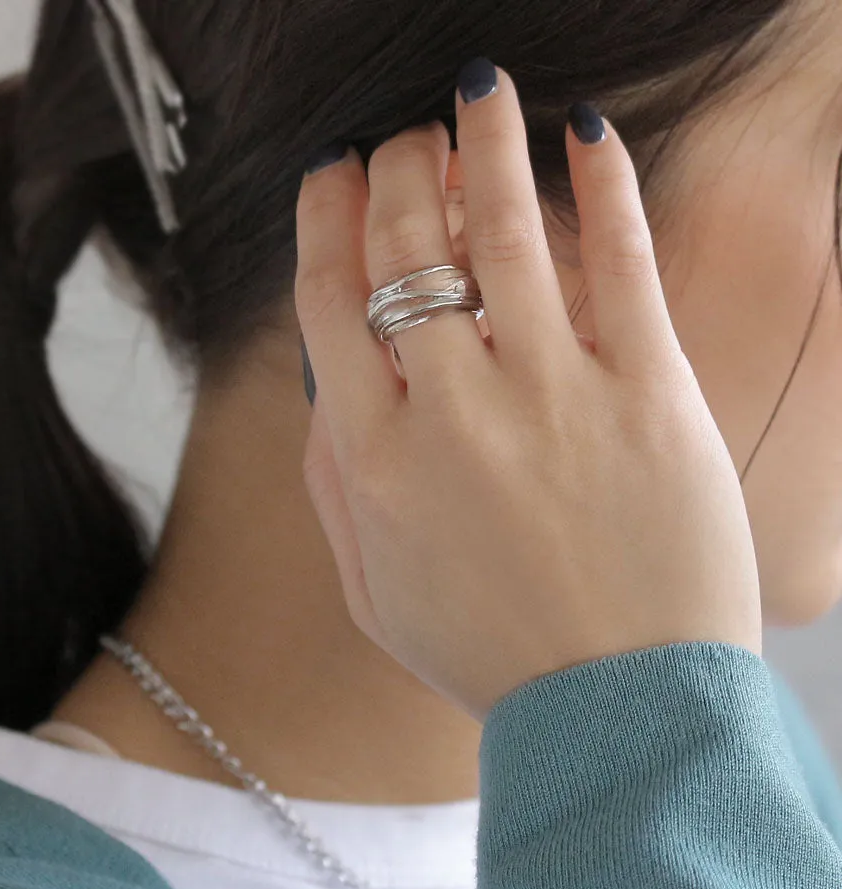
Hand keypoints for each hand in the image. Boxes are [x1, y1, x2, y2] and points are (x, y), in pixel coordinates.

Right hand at [294, 66, 760, 721]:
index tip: (330, 174)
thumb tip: (323, 383)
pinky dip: (603, 186)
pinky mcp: (649, 394)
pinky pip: (620, 262)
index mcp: (376, 458)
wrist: (614, 709)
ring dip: (481, 145)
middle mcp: (452, 411)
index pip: (328, 299)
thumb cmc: (487, 653)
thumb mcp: (370, 590)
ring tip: (476, 93)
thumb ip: (334, 483)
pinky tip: (585, 135)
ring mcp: (553, 395)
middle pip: (404, 246)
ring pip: (503, 230)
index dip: (323, 219)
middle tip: (400, 139)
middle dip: (392, 172)